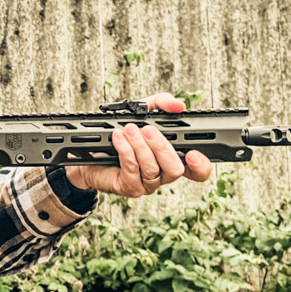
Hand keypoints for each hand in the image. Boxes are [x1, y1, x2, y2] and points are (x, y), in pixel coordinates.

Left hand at [64, 93, 212, 196]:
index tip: (193, 153)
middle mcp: (162, 175)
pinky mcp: (129, 187)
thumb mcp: (143, 111)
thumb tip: (177, 105)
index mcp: (172, 159)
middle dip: (162, 147)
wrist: (89, 151)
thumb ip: (161, 104)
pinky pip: (131, 169)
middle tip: (147, 130)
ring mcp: (146, 184)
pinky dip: (125, 150)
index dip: (201, 166)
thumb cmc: (121, 133)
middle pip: (175, 169)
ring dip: (139, 146)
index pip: (197, 171)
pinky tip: (118, 138)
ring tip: (128, 129)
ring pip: (152, 169)